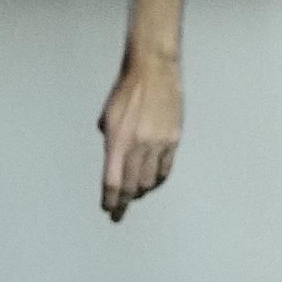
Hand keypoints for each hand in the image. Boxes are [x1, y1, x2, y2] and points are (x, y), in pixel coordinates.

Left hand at [98, 53, 182, 221]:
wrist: (153, 69)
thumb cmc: (126, 88)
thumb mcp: (108, 114)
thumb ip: (109, 137)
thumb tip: (113, 155)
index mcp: (118, 139)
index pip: (113, 180)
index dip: (111, 200)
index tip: (109, 210)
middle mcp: (138, 145)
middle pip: (132, 185)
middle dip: (124, 202)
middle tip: (120, 212)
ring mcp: (158, 144)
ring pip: (150, 181)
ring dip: (141, 191)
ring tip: (135, 195)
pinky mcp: (174, 140)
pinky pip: (165, 169)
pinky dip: (158, 180)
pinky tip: (153, 183)